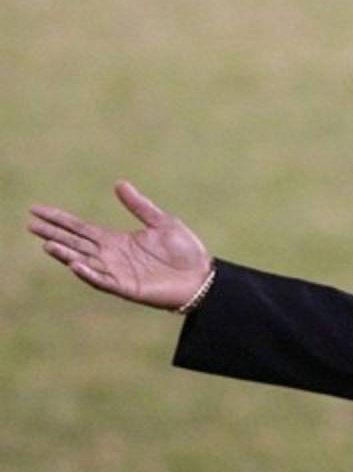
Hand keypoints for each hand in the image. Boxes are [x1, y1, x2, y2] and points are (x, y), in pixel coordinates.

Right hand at [28, 181, 212, 309]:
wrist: (203, 277)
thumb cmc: (185, 251)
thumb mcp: (162, 222)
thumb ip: (139, 206)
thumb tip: (119, 184)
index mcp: (117, 240)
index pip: (80, 228)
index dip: (60, 219)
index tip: (37, 209)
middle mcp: (112, 256)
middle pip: (76, 243)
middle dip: (53, 233)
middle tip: (30, 224)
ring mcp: (118, 273)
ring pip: (85, 261)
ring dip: (66, 254)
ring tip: (47, 243)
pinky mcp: (128, 288)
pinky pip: (104, 280)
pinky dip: (89, 273)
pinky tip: (75, 263)